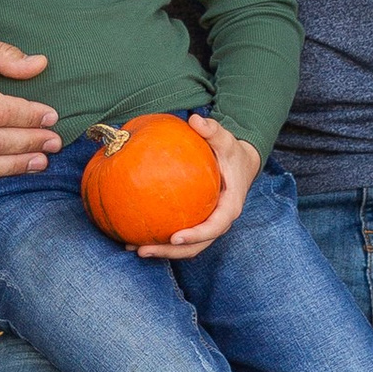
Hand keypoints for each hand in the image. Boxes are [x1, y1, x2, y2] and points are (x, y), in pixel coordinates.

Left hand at [137, 116, 260, 259]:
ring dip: (161, 252)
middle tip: (144, 250)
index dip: (195, 235)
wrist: (238, 164)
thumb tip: (195, 119)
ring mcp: (207, 225)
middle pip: (196, 246)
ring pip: (186, 248)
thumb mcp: (225, 140)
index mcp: (229, 207)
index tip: (175, 238)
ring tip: (134, 248)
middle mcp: (218, 221)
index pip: (214, 227)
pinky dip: (160, 239)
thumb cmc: (230, 153)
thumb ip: (212, 130)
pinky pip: (179, 236)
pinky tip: (136, 235)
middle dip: (170, 252)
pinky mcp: (197, 223)